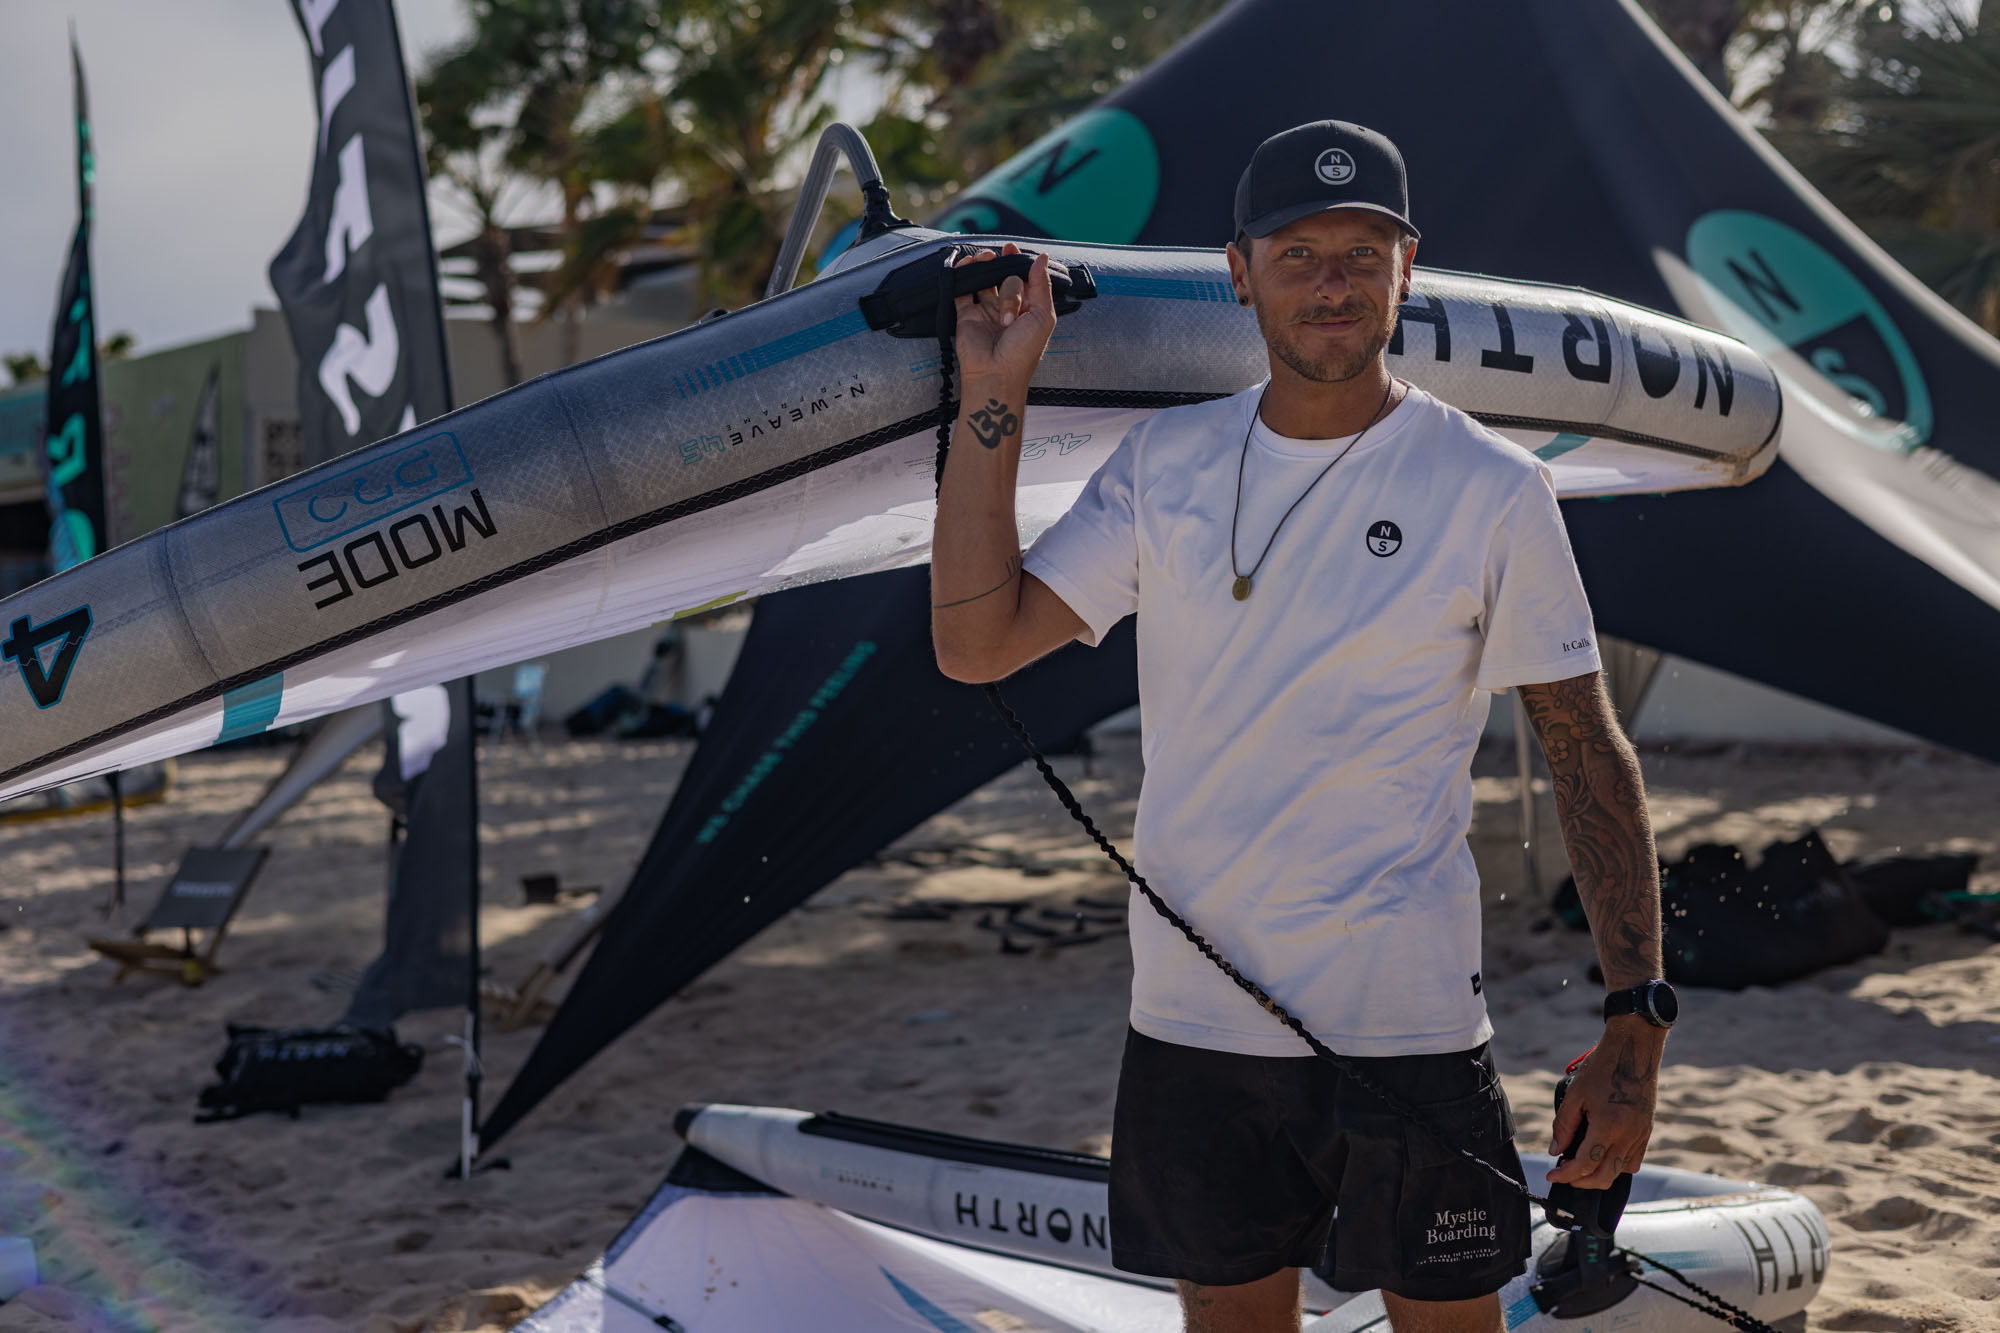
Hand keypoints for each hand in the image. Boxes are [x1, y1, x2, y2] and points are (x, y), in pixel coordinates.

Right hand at [952, 243, 1056, 387]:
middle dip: (1010, 283)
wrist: (995, 374)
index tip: (1012, 248)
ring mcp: (986, 311)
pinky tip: (966, 264)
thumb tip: (1042, 257)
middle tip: (1008, 302)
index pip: (1024, 278)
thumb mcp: (1042, 316)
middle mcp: (1007, 309)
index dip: (1018, 261)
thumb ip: (1042, 285)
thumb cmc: (1023, 351)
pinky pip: (962, 290)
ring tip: (984, 258)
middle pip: (1007, 278)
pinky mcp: (966, 315)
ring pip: (984, 280)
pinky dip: (962, 275)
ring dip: (983, 265)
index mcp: (1028, 310)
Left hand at [1545, 1018, 1663, 1189]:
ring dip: (1600, 1175)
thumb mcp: (1575, 1095)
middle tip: (1565, 1174)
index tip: (1552, 1175)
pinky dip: (1617, 1165)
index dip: (1566, 1175)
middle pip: (1604, 1177)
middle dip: (1581, 1181)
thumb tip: (1555, 1151)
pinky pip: (1634, 1160)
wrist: (1634, 1050)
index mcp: (1608, 1127)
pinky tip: (1603, 1155)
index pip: (1585, 1165)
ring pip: (1621, 1172)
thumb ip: (1563, 1126)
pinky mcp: (1647, 1131)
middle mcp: (1628, 1136)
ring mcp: (1641, 1135)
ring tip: (1581, 1165)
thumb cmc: (1603, 1068)